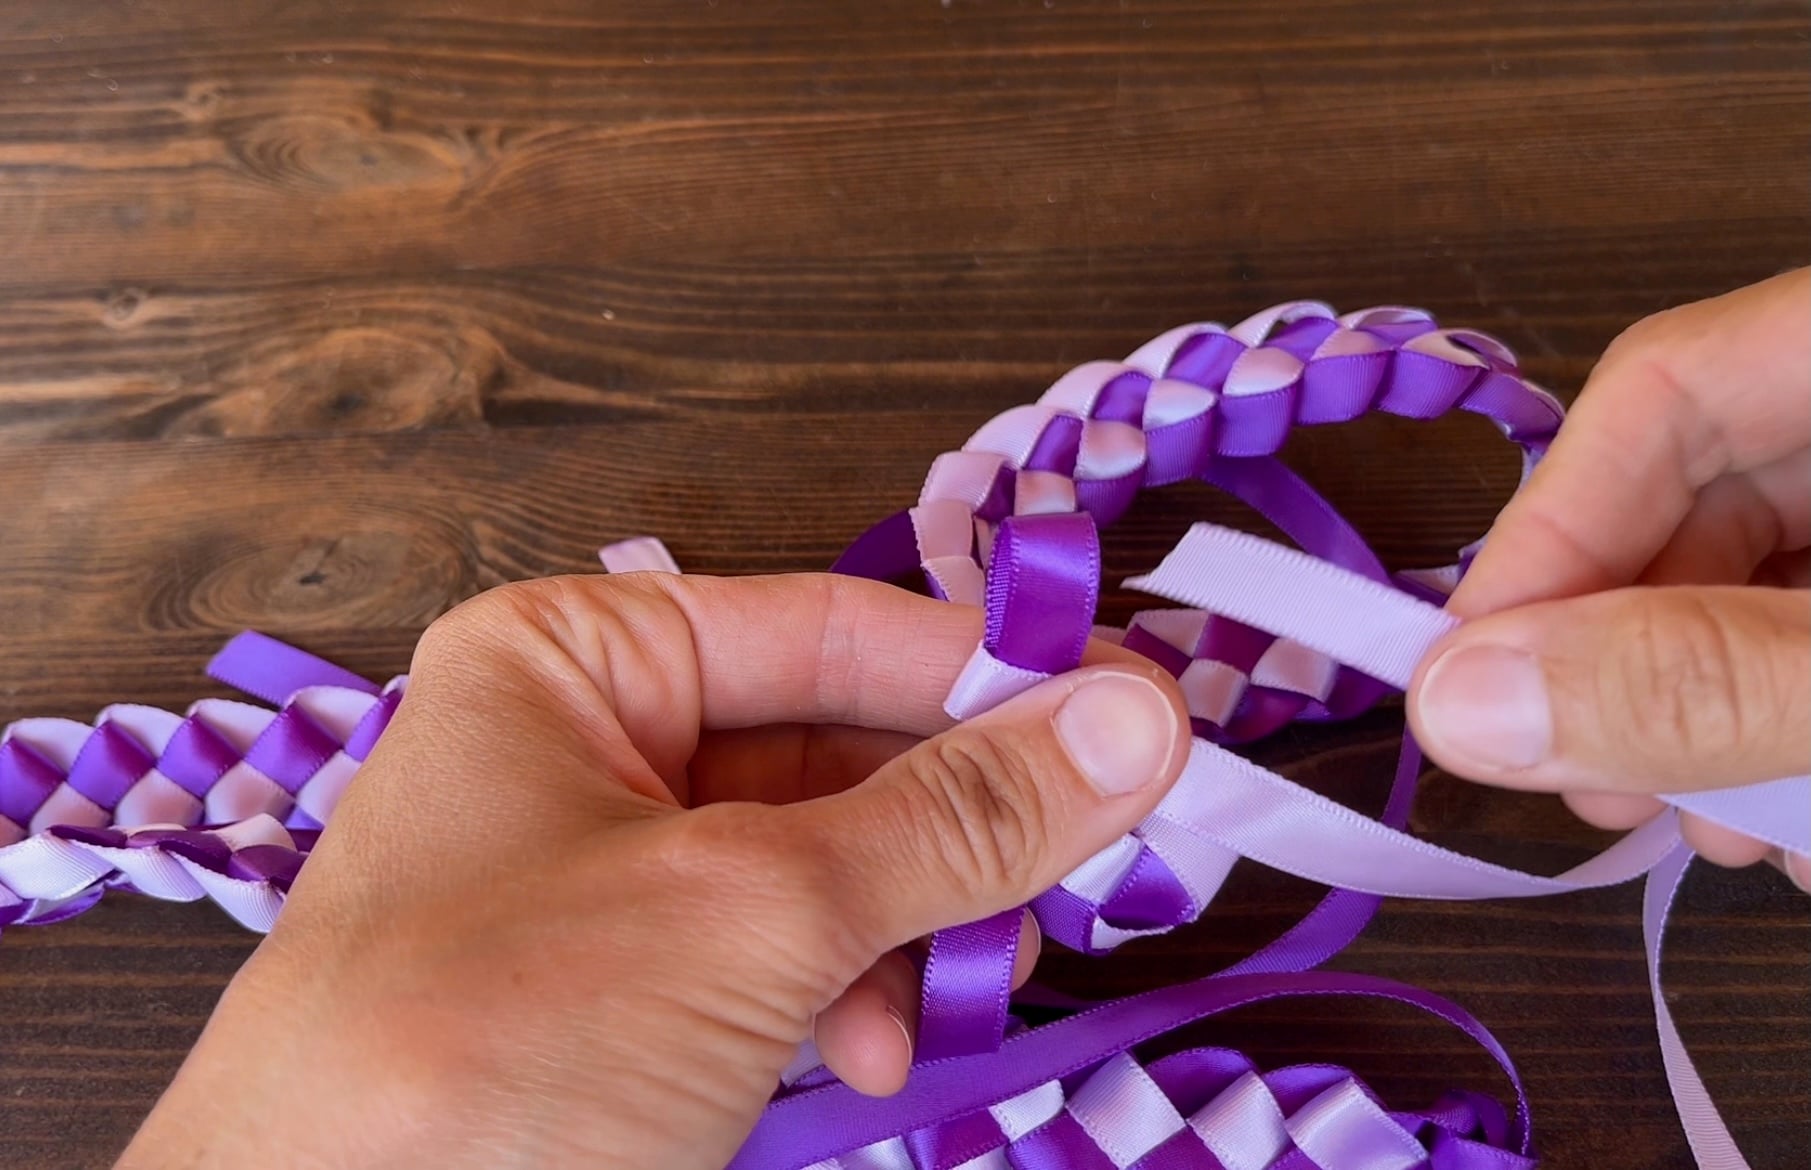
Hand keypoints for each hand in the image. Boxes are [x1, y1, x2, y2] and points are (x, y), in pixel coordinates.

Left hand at [114, 572, 1187, 1169]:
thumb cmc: (490, 1053)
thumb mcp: (750, 913)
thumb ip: (954, 819)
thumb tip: (1139, 721)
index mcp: (576, 660)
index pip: (838, 626)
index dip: (996, 673)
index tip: (1146, 718)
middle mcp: (584, 746)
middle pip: (840, 745)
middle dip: (958, 824)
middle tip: (1082, 873)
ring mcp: (598, 876)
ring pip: (824, 860)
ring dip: (913, 924)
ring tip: (968, 990)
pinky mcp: (616, 992)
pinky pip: (776, 953)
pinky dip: (848, 994)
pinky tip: (877, 1050)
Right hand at [1408, 268, 1809, 885]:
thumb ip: (1698, 680)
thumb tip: (1456, 704)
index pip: (1664, 387)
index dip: (1548, 532)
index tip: (1473, 682)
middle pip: (1698, 492)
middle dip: (1627, 653)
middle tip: (1591, 783)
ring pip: (1755, 575)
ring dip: (1700, 707)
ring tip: (1714, 823)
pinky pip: (1809, 625)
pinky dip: (1778, 715)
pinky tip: (1781, 804)